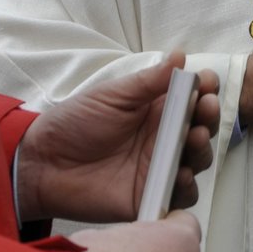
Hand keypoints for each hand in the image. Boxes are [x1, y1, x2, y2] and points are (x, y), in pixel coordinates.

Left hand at [17, 54, 220, 223]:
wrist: (43, 164)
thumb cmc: (74, 124)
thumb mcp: (112, 95)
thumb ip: (149, 81)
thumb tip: (181, 56)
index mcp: (157, 111)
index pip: (193, 99)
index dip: (206, 90)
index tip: (208, 83)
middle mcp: (164, 139)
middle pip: (202, 128)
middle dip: (210, 117)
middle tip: (205, 109)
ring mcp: (160, 167)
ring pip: (197, 160)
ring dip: (202, 149)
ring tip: (195, 138)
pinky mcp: (152, 195)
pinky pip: (181, 195)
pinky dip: (187, 186)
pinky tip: (180, 174)